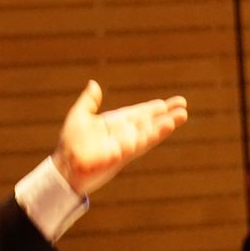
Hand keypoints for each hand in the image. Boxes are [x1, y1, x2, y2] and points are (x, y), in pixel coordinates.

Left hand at [53, 81, 187, 194]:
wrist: (66, 165)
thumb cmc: (71, 144)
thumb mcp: (80, 116)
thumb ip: (89, 101)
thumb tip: (94, 84)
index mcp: (116, 123)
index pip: (141, 113)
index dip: (155, 108)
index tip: (171, 103)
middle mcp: (126, 133)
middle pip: (151, 122)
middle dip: (167, 114)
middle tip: (184, 105)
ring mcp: (127, 144)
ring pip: (151, 131)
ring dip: (167, 123)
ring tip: (183, 115)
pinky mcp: (124, 153)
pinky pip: (142, 142)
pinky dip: (156, 133)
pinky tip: (167, 126)